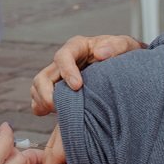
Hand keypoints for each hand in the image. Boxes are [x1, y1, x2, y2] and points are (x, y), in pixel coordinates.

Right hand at [31, 35, 145, 115]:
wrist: (125, 67)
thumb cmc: (123, 55)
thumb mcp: (126, 46)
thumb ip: (116, 46)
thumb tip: (100, 53)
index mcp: (77, 47)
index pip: (63, 56)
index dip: (66, 71)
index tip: (77, 86)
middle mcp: (63, 61)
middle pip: (43, 76)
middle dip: (47, 93)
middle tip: (59, 108)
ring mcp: (57, 76)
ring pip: (38, 87)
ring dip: (43, 102)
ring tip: (58, 114)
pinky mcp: (56, 89)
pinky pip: (39, 98)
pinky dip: (40, 108)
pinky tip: (55, 116)